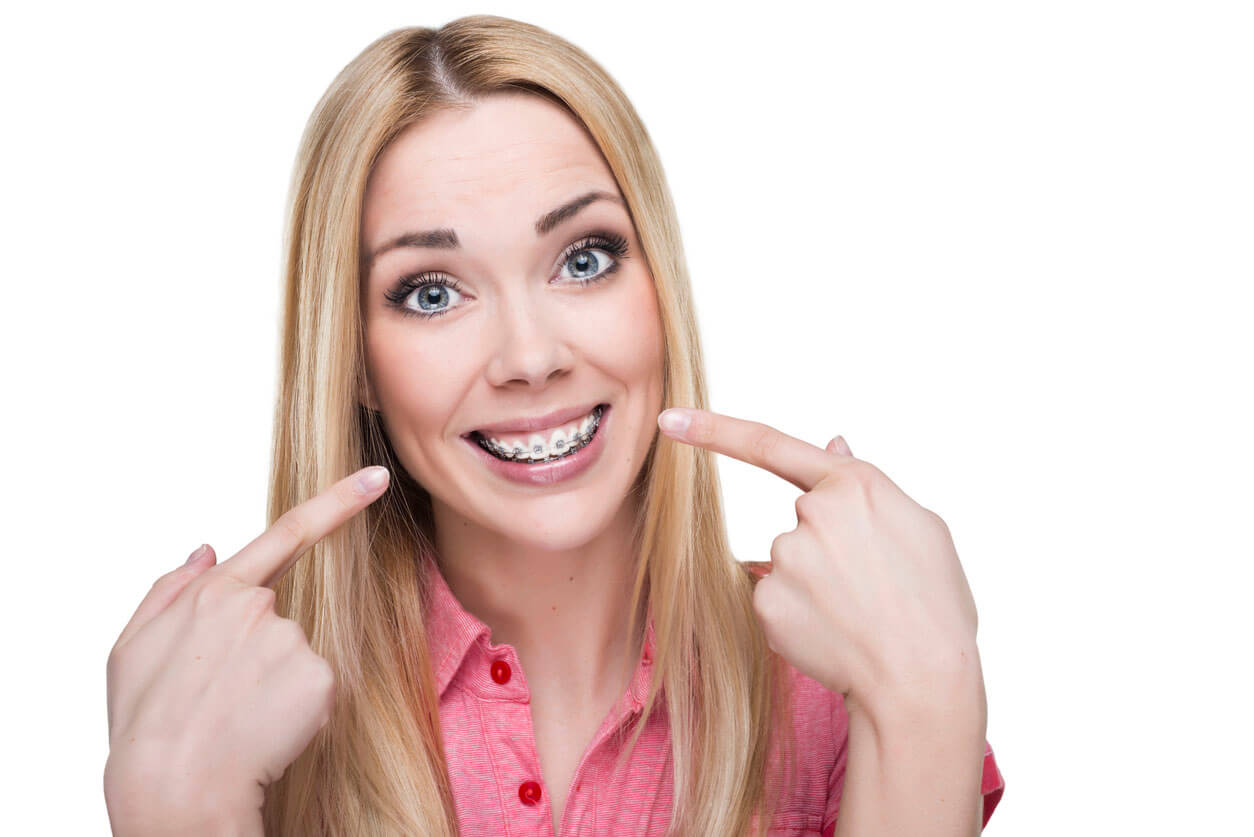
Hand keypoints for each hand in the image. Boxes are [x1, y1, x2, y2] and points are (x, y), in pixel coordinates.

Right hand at [103, 466, 390, 834]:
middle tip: (218, 697)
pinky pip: (314, 688)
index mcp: (216, 594)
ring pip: (295, 658)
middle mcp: (260, 609)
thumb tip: (208, 550)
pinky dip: (296, 709)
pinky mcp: (319, 677)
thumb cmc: (147, 723)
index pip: (287, 533)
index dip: (338, 501)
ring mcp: (292, 642)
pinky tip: (263, 729)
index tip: (377, 477)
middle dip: (257, 654)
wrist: (176, 787)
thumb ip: (170, 590)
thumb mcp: (131, 649)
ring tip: (234, 717)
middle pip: (278, 621)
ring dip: (273, 684)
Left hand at [657, 408, 978, 707]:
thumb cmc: (935, 606)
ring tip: (863, 614)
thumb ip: (868, 484)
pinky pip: (778, 600)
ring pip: (791, 562)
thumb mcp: (922, 528)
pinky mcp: (767, 601)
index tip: (668, 419)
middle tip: (875, 587)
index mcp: (855, 485)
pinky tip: (835, 633)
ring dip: (819, 584)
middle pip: (804, 520)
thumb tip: (832, 443)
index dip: (713, 430)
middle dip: (832, 549)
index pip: (771, 446)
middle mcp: (813, 512)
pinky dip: (802, 616)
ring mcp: (785, 557)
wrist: (922, 681)